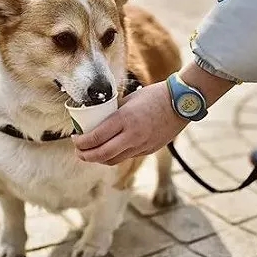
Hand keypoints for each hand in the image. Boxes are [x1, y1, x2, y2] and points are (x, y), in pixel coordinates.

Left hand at [72, 81, 186, 164]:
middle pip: (102, 154)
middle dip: (86, 156)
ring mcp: (141, 145)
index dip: (81, 142)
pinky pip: (126, 157)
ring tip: (91, 154)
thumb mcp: (129, 100)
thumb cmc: (155, 96)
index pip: (96, 137)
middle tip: (79, 152)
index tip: (75, 139)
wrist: (181, 103)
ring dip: (99, 159)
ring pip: (114, 160)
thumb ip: (114, 112)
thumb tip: (98, 119)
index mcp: (124, 119)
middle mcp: (132, 135)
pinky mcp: (148, 150)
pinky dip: (114, 156)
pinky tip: (109, 151)